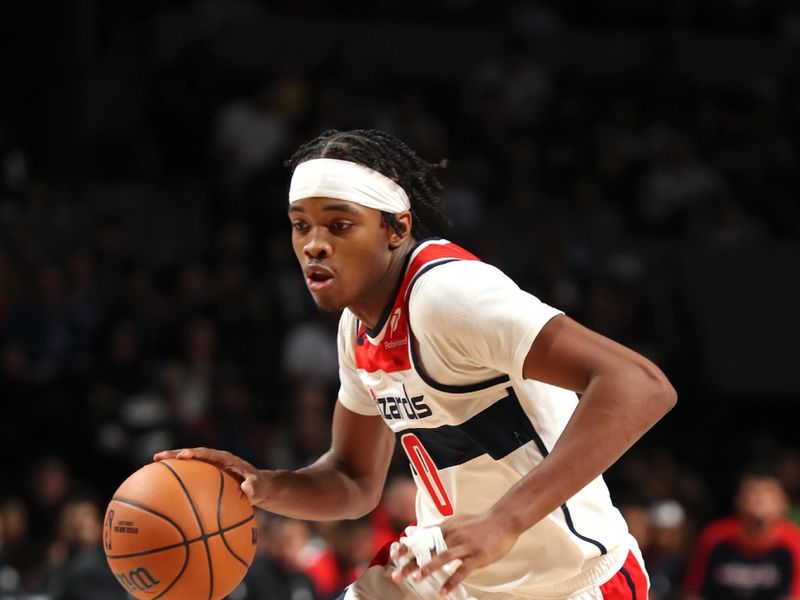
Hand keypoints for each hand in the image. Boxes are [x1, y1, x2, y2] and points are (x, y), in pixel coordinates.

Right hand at [153, 447, 269, 504]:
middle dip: (175, 455)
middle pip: (192, 455)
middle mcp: (214, 460)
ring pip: (187, 464)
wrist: (258, 486)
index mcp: (225, 459)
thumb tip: (247, 490)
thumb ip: (253, 486)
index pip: (208, 454)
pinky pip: (189, 476)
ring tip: (151, 467)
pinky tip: (160, 488)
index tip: (182, 456)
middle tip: (157, 457)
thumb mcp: (259, 486)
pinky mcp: (205, 477)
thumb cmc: (258, 486)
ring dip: (171, 464)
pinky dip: (175, 479)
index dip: (194, 454)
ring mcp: (209, 468)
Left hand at [390, 512, 518, 594]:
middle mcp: (452, 536)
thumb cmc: (478, 523)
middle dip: (411, 563)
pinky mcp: (477, 556)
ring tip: (416, 580)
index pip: (421, 537)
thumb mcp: (456, 522)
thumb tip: (423, 533)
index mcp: (445, 528)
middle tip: (397, 575)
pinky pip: (462, 571)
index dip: (407, 546)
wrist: (502, 521)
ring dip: (428, 569)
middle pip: (428, 550)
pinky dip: (451, 581)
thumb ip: (440, 530)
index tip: (394, 555)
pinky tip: (442, 591)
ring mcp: (464, 546)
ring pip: (442, 558)